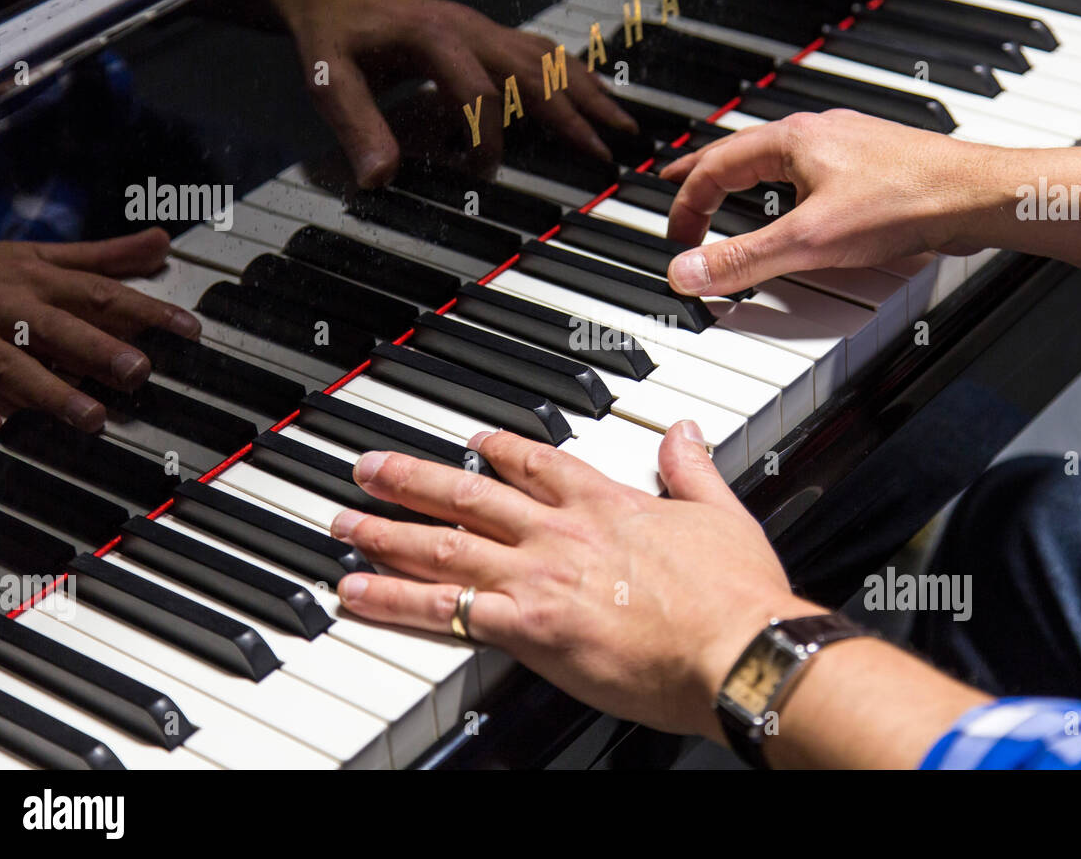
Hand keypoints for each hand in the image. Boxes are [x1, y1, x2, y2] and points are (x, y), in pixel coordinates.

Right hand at [0, 228, 200, 439]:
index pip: (102, 293)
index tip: (190, 329)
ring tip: (89, 417)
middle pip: (59, 329)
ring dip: (50, 391)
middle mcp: (8, 306)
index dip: (148, 310)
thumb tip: (162, 242)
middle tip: (138, 372)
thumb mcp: (39, 255)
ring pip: (11, 365)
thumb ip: (103, 257)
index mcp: (38, 280)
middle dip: (99, 350)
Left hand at [249, 0, 637, 186]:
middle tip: (608, 151)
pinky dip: (574, 77)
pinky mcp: (488, 35)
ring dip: (588, 93)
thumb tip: (380, 178)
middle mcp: (470, 29)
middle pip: (536, 71)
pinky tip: (593, 95)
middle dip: (575, 114)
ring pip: (550, 59)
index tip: (482, 173)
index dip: (487, 137)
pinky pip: (541, 52)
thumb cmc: (333, 36)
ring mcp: (484, 29)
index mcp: (435, 36)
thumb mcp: (331, 81)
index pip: (480, 91)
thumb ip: (357, 128)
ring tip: (622, 125)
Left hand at [331, 422, 813, 740]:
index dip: (497, 449)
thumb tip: (685, 433)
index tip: (472, 442)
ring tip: (344, 523)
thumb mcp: (721, 513)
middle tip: (369, 468)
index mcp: (606, 503)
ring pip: (443, 544)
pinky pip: (443, 611)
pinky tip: (358, 594)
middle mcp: (561, 532)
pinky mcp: (526, 627)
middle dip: (413, 478)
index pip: (537, 464)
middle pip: (470, 494)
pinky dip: (394, 600)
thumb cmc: (735, 595)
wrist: (736, 648)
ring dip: (387, 531)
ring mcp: (537, 577)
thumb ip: (691, 469)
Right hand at [660, 110, 994, 296]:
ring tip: (730, 195)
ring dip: (745, 178)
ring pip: (777, 160)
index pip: (714, 166)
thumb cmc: (906, 200)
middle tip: (677, 188)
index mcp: (791, 140)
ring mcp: (846, 148)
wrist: (976, 195)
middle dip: (704, 174)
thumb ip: (742, 259)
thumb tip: (687, 271)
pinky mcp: (871, 168)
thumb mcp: (808, 240)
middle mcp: (816, 135)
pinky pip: (811, 172)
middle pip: (741, 152)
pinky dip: (785, 188)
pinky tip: (799, 209)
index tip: (677, 238)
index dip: (686, 204)